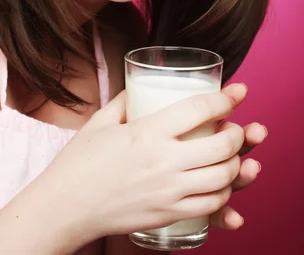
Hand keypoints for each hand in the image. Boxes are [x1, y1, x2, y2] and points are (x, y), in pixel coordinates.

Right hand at [45, 86, 245, 244]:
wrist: (65, 208)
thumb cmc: (79, 163)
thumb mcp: (100, 122)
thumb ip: (125, 102)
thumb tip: (141, 88)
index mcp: (147, 132)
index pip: (199, 110)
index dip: (225, 100)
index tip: (236, 94)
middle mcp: (163, 162)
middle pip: (221, 146)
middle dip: (238, 133)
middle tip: (235, 127)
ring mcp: (168, 192)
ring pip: (222, 178)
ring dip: (236, 164)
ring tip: (232, 155)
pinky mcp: (168, 215)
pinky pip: (210, 206)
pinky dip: (224, 193)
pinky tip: (219, 184)